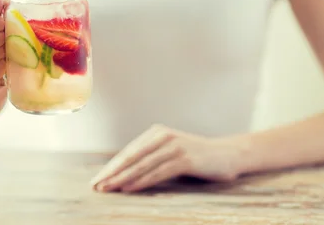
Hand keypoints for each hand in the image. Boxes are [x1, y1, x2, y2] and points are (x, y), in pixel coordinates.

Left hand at [90, 124, 245, 192]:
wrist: (227, 154)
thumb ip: (151, 157)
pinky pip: (158, 171)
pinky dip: (142, 180)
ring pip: (142, 164)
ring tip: (108, 189)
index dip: (111, 167)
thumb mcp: (170, 152)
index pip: (128, 152)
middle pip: (131, 157)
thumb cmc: (196, 157)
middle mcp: (162, 136)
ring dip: (123, 178)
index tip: (97, 180)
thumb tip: (125, 173)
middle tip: (96, 186)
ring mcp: (174, 146)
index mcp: (156, 133)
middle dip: (112, 172)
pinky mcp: (184, 158)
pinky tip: (130, 188)